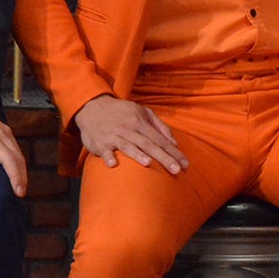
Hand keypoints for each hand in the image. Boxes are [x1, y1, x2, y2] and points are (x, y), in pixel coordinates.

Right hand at [73, 95, 187, 173]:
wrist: (93, 107)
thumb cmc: (122, 112)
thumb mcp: (142, 112)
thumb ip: (159, 126)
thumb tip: (174, 142)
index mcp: (140, 122)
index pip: (160, 139)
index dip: (173, 151)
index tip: (185, 164)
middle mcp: (129, 129)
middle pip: (148, 144)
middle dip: (163, 157)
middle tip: (177, 170)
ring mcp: (114, 136)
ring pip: (128, 146)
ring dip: (137, 155)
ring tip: (149, 163)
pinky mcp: (100, 143)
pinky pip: (104, 151)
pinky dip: (108, 157)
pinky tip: (113, 164)